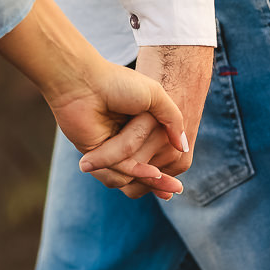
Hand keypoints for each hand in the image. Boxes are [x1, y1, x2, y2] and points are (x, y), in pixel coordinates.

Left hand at [0, 0, 188, 198]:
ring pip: (129, 174)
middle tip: (176, 189)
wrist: (85, 81)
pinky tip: (152, 172)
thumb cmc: (119, 83)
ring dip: (146, 177)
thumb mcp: (155, 95)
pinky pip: (115, 172)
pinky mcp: (93, 155)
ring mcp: (107, 148)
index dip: (164, 174)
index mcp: (136, 126)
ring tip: (160, 177)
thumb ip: (172, 119)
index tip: (178, 185)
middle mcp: (121, 139)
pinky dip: (134, 172)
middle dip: (159, 182)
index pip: (151, 157)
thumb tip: (183, 147)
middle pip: (141, 170)